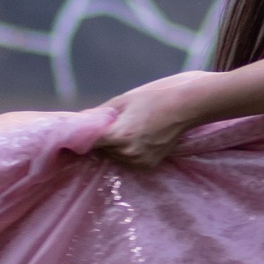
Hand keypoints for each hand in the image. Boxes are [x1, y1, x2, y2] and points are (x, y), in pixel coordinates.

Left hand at [91, 73, 219, 169]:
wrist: (187, 105)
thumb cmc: (154, 97)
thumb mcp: (123, 101)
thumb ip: (98, 114)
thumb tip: (79, 122)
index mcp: (120, 136)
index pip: (90, 143)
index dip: (82, 138)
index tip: (76, 134)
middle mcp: (129, 153)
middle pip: (103, 150)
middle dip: (103, 140)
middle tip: (112, 124)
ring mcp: (140, 162)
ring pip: (115, 156)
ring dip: (115, 146)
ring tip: (130, 128)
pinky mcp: (149, 165)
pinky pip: (129, 160)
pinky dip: (129, 151)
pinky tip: (140, 136)